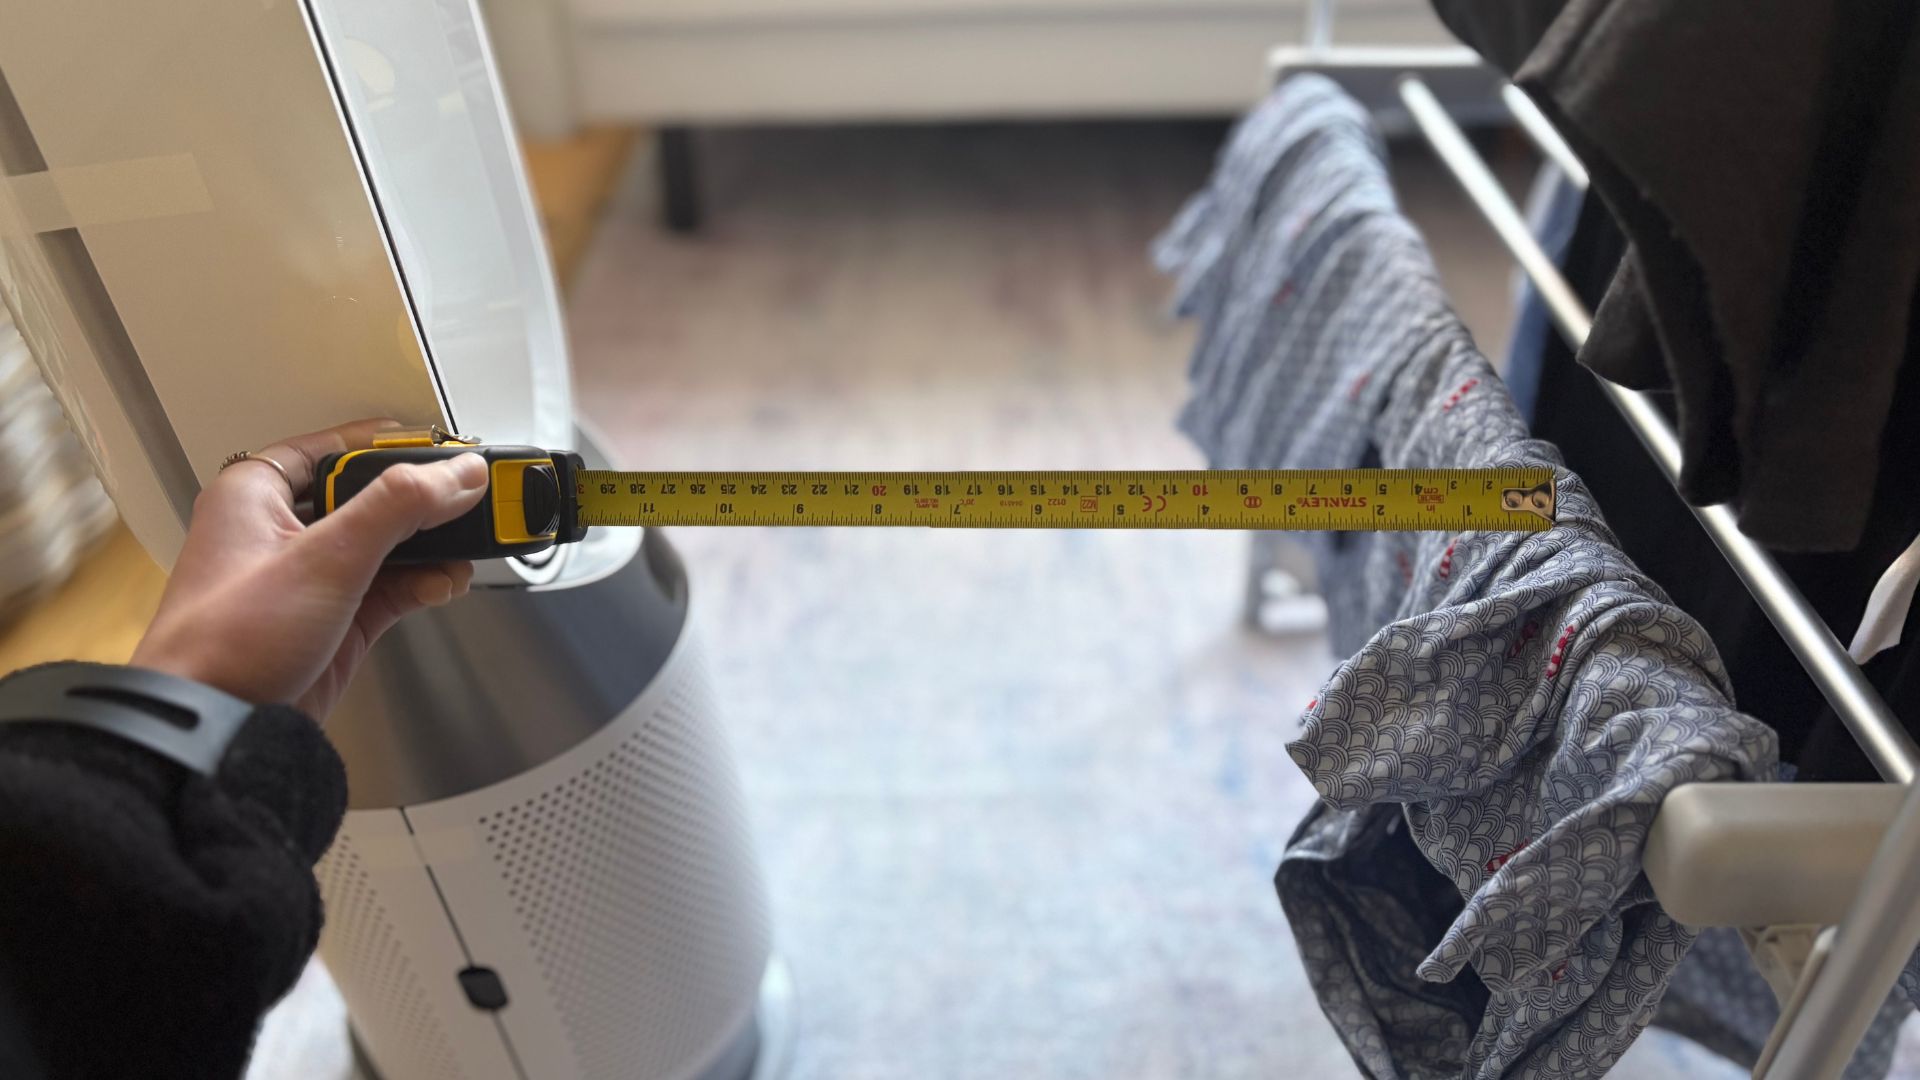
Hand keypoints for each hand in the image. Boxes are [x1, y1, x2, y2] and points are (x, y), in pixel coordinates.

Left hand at [131, 419, 486, 717]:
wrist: (214, 728)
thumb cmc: (223, 645)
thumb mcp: (324, 558)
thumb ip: (397, 507)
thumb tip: (455, 473)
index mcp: (256, 493)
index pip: (336, 445)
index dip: (392, 443)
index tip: (444, 449)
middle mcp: (280, 530)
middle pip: (367, 494)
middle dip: (421, 501)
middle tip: (468, 498)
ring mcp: (308, 576)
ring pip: (384, 542)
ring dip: (429, 545)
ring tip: (467, 544)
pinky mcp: (332, 618)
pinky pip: (390, 585)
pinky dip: (422, 582)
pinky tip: (444, 583)